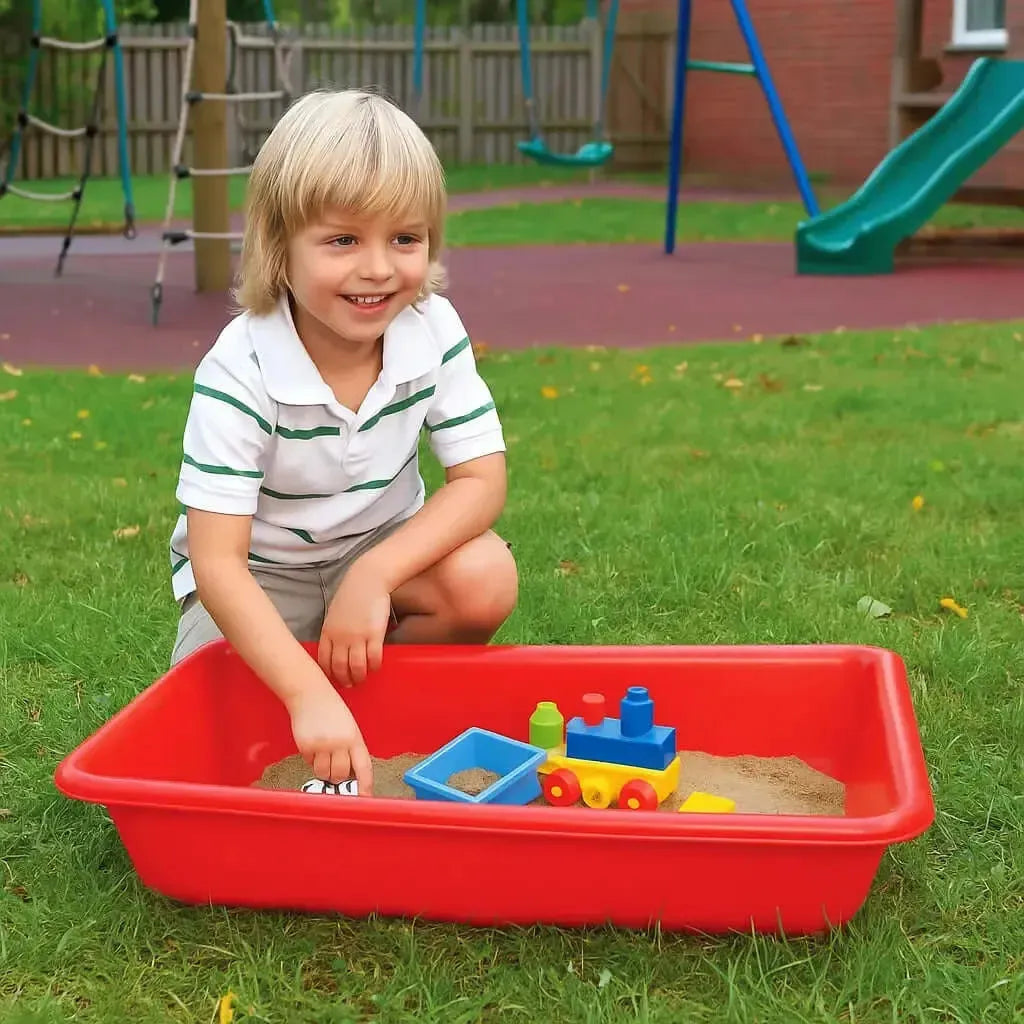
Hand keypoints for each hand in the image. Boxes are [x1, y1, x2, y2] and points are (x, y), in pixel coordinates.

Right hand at [288, 680, 372, 794]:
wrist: (310, 695)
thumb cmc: (331, 709)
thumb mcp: (349, 727)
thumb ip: (351, 748)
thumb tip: (349, 773)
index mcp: (355, 738)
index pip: (363, 767)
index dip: (365, 785)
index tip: (365, 798)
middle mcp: (340, 744)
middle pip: (341, 775)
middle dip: (338, 777)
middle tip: (335, 768)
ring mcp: (322, 746)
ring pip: (324, 773)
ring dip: (324, 770)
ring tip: (323, 755)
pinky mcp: (306, 747)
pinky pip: (310, 763)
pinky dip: (312, 759)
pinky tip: (313, 745)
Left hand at [318, 562, 391, 685]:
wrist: (368, 580)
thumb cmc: (352, 594)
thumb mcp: (335, 612)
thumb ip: (334, 629)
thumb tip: (337, 645)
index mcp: (328, 631)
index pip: (324, 661)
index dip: (329, 673)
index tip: (334, 679)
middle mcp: (340, 637)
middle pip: (339, 668)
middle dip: (344, 680)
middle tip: (350, 685)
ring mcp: (357, 637)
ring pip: (356, 667)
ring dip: (359, 677)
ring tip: (362, 679)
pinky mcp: (374, 635)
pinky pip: (373, 658)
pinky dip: (374, 666)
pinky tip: (375, 667)